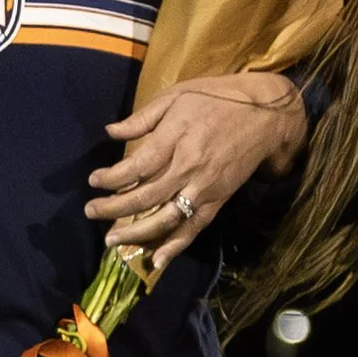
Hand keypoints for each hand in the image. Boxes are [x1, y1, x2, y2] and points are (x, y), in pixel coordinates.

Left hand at [87, 72, 306, 269]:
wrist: (267, 115)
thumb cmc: (217, 99)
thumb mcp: (177, 95)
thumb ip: (143, 118)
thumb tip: (110, 132)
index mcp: (177, 138)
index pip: (137, 166)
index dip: (111, 178)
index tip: (93, 181)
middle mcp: (189, 167)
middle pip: (146, 196)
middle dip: (114, 208)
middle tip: (91, 212)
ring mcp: (205, 187)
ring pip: (167, 218)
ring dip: (138, 233)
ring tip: (112, 241)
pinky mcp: (219, 200)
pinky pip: (195, 227)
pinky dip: (177, 246)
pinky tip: (158, 260)